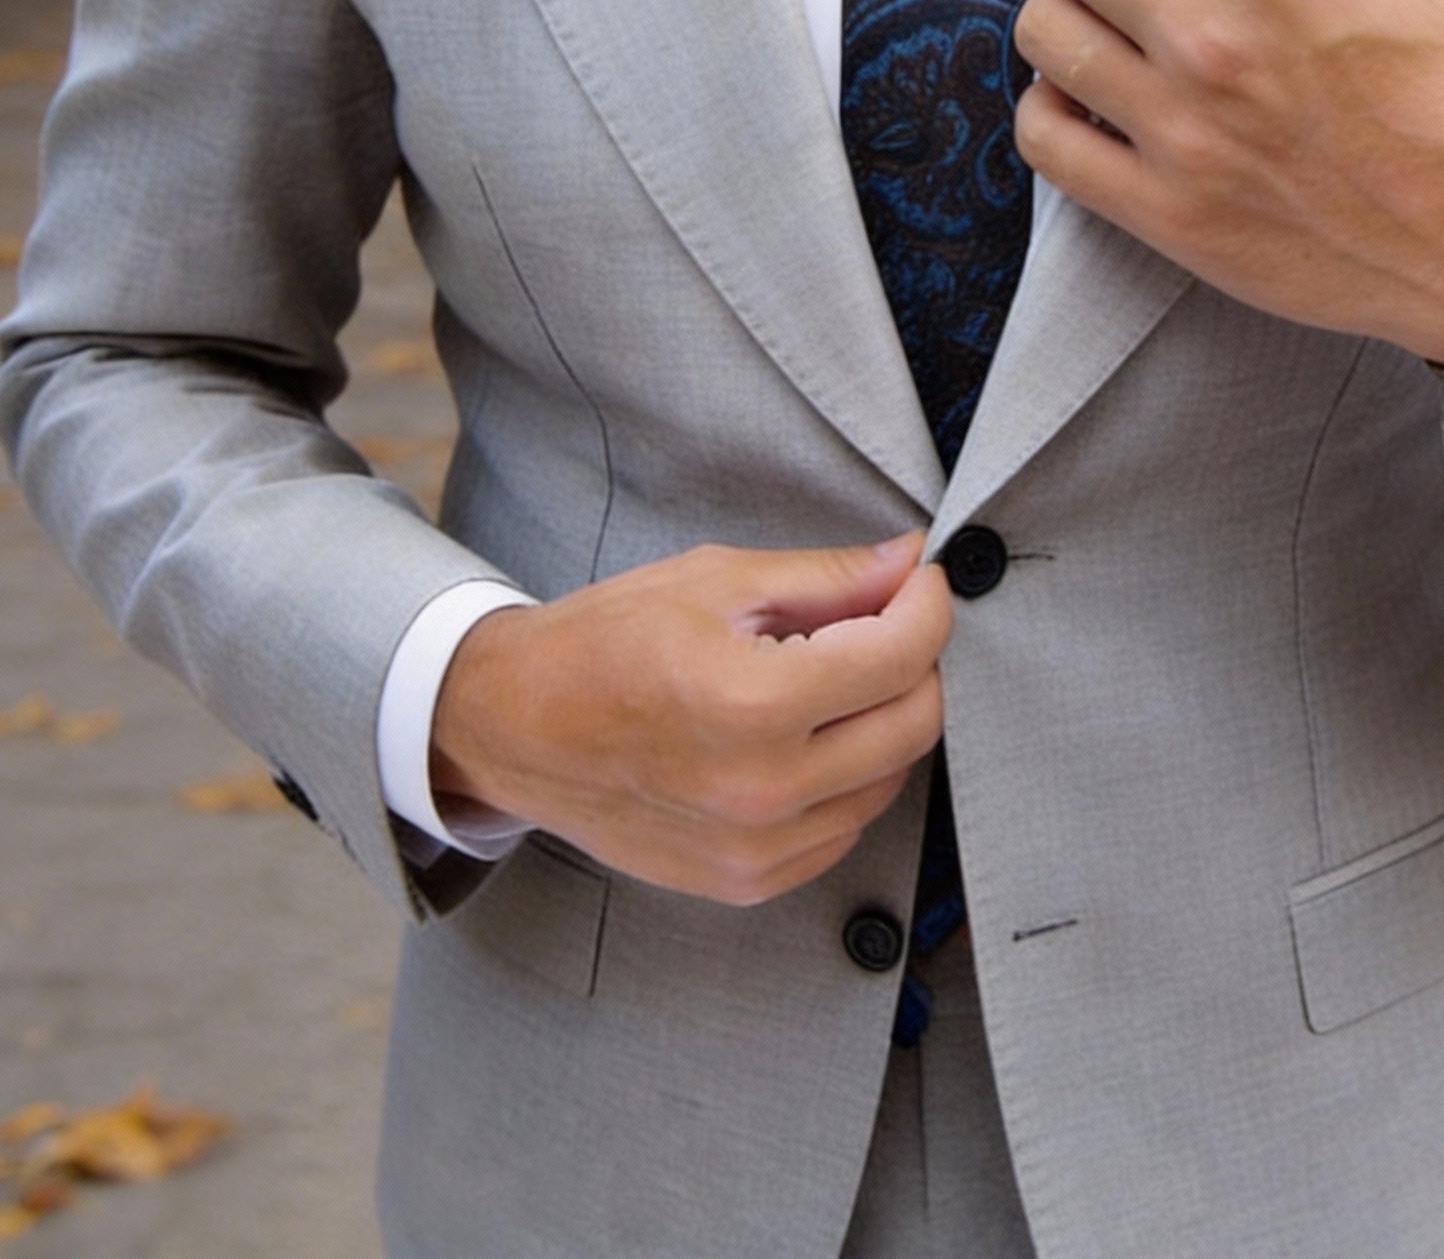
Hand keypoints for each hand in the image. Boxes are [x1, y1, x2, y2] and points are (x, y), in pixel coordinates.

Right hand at [429, 533, 951, 905]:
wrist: (516, 725)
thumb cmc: (605, 641)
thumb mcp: (717, 580)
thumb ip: (827, 577)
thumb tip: (909, 563)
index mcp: (754, 704)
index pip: (902, 655)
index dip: (926, 604)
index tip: (919, 581)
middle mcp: (763, 790)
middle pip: (914, 723)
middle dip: (916, 660)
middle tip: (882, 621)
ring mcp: (756, 849)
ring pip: (889, 779)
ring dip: (884, 720)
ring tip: (830, 677)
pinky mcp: (747, 881)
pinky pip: (844, 827)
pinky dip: (848, 777)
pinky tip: (805, 736)